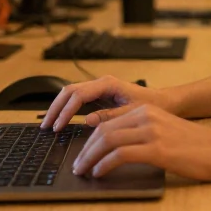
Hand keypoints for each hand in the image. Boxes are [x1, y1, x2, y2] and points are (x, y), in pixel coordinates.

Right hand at [40, 75, 175, 131]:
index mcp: (108, 84)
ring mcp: (99, 89)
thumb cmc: (152, 106)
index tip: (58, 127)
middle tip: (46, 126)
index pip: (78, 95)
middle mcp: (101, 83)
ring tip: (49, 124)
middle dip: (55, 108)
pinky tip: (60, 122)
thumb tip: (86, 120)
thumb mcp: (132, 113)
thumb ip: (109, 116)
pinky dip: (66, 109)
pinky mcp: (99, 96)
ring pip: (70, 94)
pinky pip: (77, 100)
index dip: (65, 111)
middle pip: (69, 91)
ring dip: (58, 108)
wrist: (164, 102)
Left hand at [71, 104, 210, 180]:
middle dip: (86, 149)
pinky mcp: (157, 148)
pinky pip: (121, 154)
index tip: (82, 153)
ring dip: (90, 158)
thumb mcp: (166, 131)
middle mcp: (147, 116)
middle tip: (77, 165)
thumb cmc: (197, 146)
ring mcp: (152, 131)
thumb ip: (143, 133)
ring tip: (83, 171)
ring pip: (108, 141)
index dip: (90, 139)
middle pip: (104, 130)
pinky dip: (105, 164)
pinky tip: (100, 173)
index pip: (109, 122)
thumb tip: (117, 148)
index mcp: (148, 110)